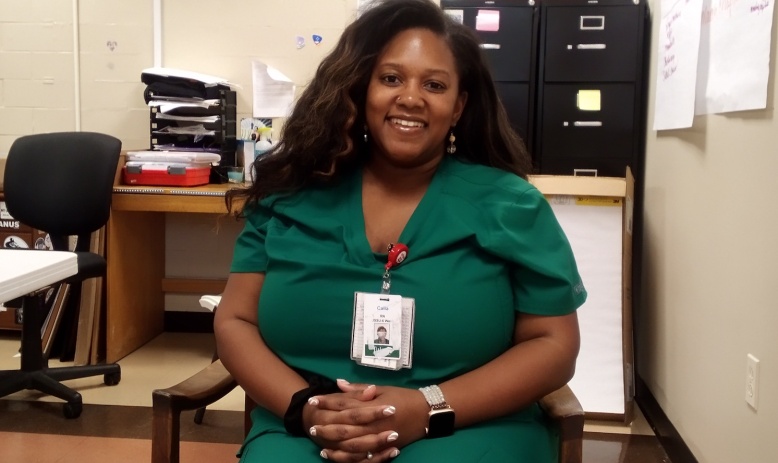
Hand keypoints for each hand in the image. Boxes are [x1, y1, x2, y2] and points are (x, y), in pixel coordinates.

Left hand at [307, 380, 428, 460]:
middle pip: (343, 426)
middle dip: (325, 424)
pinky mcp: (382, 450)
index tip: (313, 400)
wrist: (426, 413)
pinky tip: (334, 455)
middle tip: (311, 424)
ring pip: (350, 444)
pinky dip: (346, 457)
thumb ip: (359, 389)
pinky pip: (361, 457)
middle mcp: (372, 424)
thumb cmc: (404, 397)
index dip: (327, 402)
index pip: (344, 404)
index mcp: (371, 407)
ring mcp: (377, 439)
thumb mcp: (383, 389)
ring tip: (318, 440)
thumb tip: (338, 383)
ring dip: (332, 443)